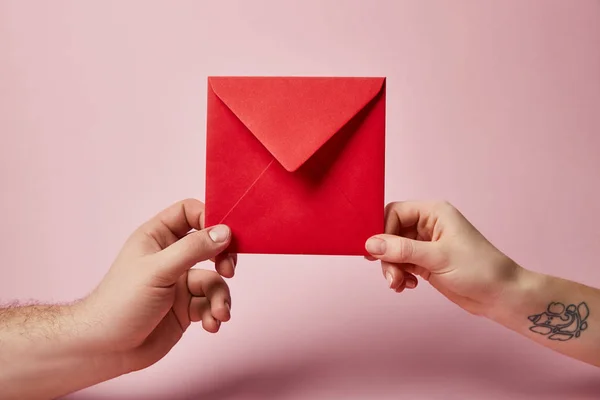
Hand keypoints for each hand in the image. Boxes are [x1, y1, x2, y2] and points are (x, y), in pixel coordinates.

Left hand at [73, 199, 236, 372]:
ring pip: (214, 279)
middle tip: (228, 270)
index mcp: (157, 237)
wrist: (105, 350)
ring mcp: (180, 283)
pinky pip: (211, 303)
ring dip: (221, 297)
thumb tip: (225, 232)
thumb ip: (194, 249)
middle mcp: (171, 256)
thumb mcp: (159, 270)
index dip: (210, 218)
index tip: (225, 235)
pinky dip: (215, 313)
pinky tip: (211, 324)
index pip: (189, 212)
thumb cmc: (120, 303)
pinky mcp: (187, 308)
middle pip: (210, 245)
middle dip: (224, 258)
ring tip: (218, 313)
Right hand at [365, 201, 520, 315]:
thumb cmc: (478, 270)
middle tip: (391, 276)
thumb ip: (402, 250)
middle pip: (390, 233)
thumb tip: (370, 244)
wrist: (500, 296)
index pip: (394, 212)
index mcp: (433, 213)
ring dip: (392, 269)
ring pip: (393, 251)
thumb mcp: (437, 258)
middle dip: (387, 256)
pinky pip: (401, 264)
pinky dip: (399, 275)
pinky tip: (407, 286)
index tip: (377, 253)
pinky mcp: (425, 262)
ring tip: (399, 285)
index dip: (382, 231)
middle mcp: (428, 225)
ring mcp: (426, 244)